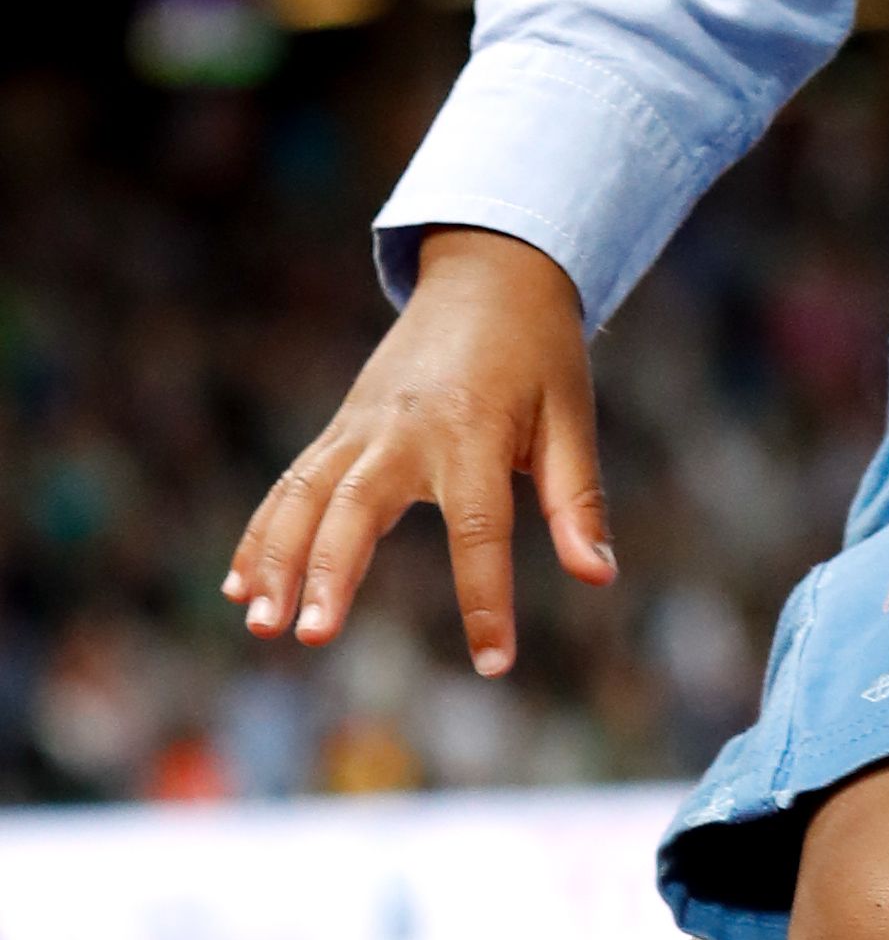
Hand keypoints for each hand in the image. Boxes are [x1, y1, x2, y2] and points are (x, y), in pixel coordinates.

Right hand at [224, 223, 611, 672]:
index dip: (485, 598)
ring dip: (274, 559)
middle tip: (313, 634)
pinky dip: (262, 533)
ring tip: (259, 624)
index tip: (493, 663)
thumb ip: (576, 501)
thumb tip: (597, 578)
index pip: (478, 529)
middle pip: (356, 506)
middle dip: (329, 571)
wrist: (488, 276)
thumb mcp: (570, 420)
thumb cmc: (539, 355)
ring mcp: (361, 427)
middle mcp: (403, 430)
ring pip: (302, 496)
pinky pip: (291, 484)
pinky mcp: (340, 428)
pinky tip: (240, 587)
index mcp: (472, 432)